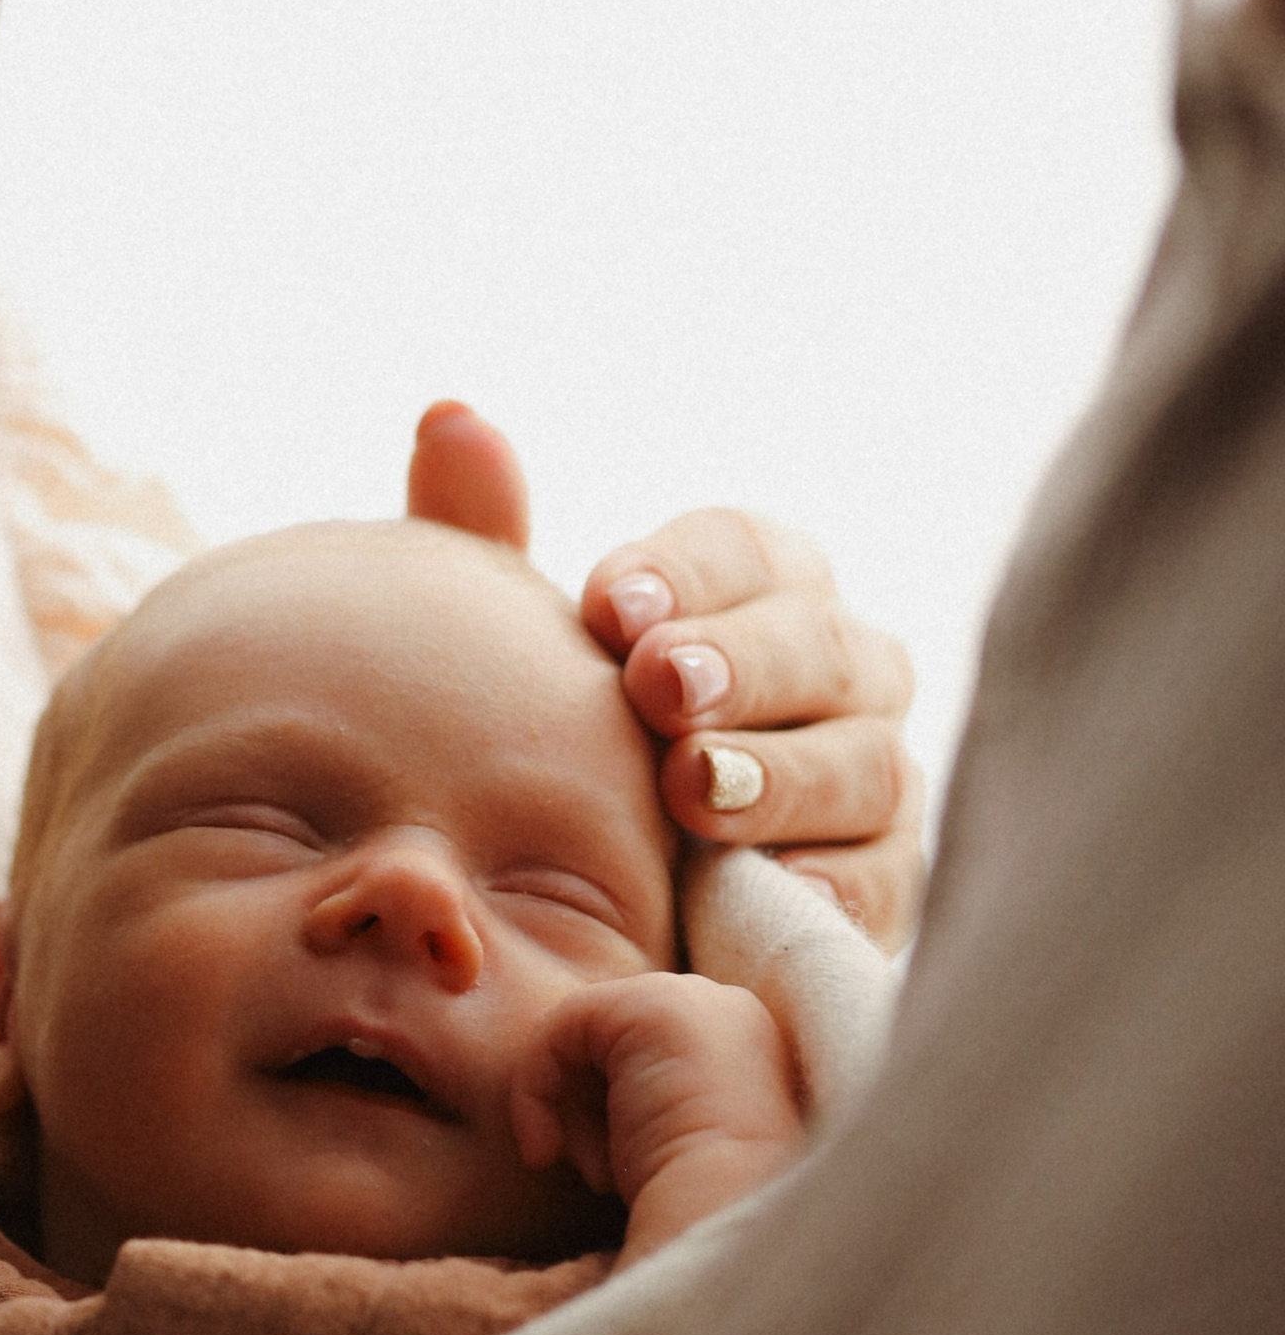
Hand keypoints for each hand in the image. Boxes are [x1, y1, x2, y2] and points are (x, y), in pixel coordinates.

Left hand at [408, 406, 924, 950]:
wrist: (593, 916)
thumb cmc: (564, 753)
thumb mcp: (518, 654)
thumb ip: (487, 543)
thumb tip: (449, 418)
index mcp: (764, 596)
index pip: (753, 551)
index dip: (687, 571)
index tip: (605, 604)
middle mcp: (842, 681)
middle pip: (824, 648)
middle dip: (741, 662)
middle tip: (657, 686)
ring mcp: (872, 788)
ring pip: (864, 763)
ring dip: (780, 772)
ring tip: (694, 788)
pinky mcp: (881, 894)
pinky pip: (884, 885)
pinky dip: (834, 885)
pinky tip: (770, 888)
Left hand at [512, 973, 803, 1262]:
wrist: (729, 1216)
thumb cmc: (702, 1214)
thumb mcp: (676, 1152)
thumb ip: (645, 1113)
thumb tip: (598, 1117)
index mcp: (743, 1054)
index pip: (646, 1061)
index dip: (609, 1115)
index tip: (602, 1178)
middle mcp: (725, 1015)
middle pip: (614, 1045)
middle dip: (587, 1112)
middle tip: (596, 1175)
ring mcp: (695, 1002)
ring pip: (584, 1037)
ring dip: (569, 1114)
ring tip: (595, 1173)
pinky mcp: (650, 1005)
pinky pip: (559, 1027)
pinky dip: (535, 1090)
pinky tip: (546, 1150)